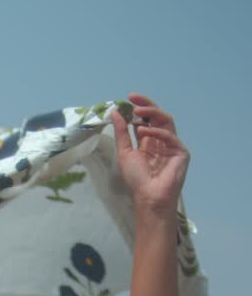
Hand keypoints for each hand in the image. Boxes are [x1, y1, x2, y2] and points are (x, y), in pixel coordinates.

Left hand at [110, 93, 189, 214]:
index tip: (128, 98)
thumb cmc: (137, 179)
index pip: (145, 119)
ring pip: (166, 121)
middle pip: (157, 116)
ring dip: (151, 112)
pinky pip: (169, 135)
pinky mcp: (180, 152)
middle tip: (133, 99)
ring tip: (136, 111)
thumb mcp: (125, 153)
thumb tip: (115, 112)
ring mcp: (172, 145)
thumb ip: (122, 133)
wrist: (149, 197)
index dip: (138, 107)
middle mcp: (161, 141)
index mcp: (148, 142)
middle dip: (145, 105)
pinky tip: (143, 131)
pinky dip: (156, 130)